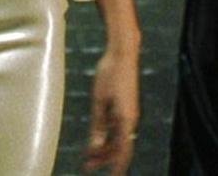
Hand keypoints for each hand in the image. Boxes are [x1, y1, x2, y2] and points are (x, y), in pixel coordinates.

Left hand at [83, 48, 139, 173]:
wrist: (123, 53)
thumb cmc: (109, 74)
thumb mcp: (98, 101)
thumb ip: (97, 125)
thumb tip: (95, 147)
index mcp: (125, 119)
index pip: (123, 150)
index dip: (116, 166)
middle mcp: (130, 119)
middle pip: (119, 146)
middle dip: (104, 158)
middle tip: (87, 166)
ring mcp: (129, 113)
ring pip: (118, 137)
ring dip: (104, 147)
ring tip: (88, 155)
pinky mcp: (126, 107)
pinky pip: (118, 127)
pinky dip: (107, 135)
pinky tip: (96, 138)